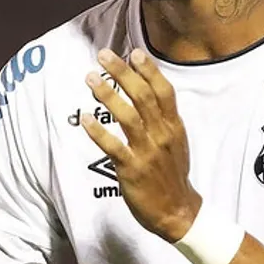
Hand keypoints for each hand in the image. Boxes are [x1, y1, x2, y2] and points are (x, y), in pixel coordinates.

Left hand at [81, 48, 201, 241]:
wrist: (178, 211)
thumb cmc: (173, 172)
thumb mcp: (177, 140)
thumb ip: (163, 116)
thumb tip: (147, 88)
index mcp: (173, 126)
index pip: (164, 91)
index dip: (149, 71)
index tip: (134, 52)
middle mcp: (161, 135)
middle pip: (143, 97)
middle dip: (123, 73)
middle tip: (104, 56)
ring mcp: (147, 152)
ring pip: (127, 118)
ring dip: (108, 95)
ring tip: (90, 78)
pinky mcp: (132, 170)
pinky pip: (113, 147)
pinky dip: (98, 132)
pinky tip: (85, 118)